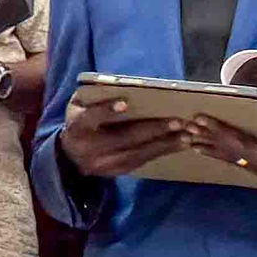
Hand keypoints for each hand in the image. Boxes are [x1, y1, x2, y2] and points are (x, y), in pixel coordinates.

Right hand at [60, 89, 194, 179]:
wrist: (70, 159)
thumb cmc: (79, 124)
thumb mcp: (77, 106)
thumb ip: (93, 97)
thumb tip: (117, 85)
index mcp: (79, 127)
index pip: (91, 118)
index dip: (107, 110)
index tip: (124, 103)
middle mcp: (92, 148)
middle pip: (125, 138)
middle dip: (153, 130)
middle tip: (178, 122)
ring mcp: (106, 164)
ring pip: (138, 153)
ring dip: (165, 144)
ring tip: (186, 136)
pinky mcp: (118, 171)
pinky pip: (143, 161)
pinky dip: (162, 151)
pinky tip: (178, 144)